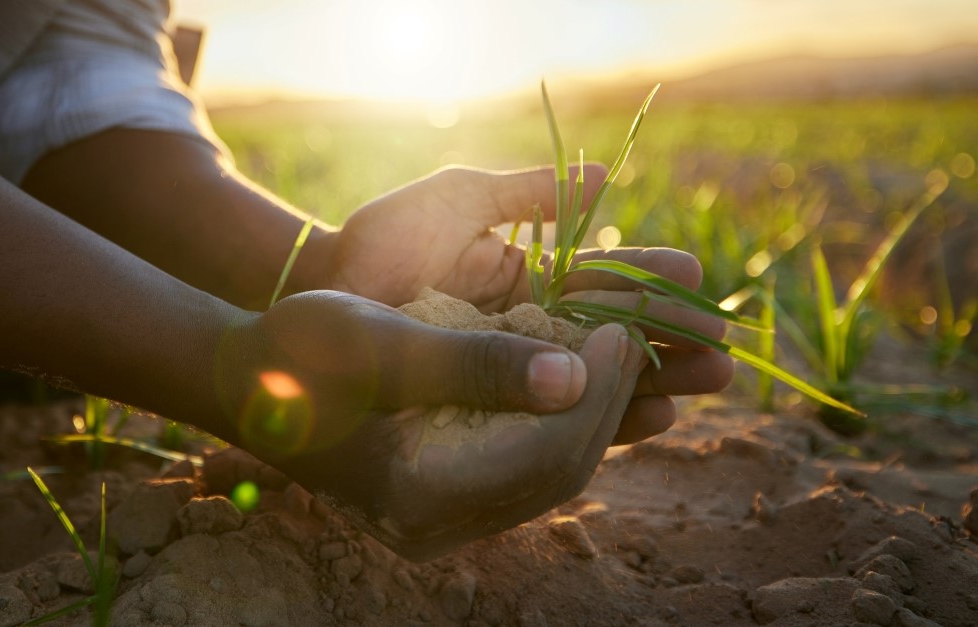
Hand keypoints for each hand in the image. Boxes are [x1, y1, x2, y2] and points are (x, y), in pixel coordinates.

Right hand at [216, 291, 642, 559]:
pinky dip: (556, 421)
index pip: (544, 454)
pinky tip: (579, 378)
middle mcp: (434, 524)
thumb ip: (474, 363)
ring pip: (546, 472)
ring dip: (592, 412)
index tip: (620, 325)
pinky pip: (522, 466)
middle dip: (607, 401)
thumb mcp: (383, 342)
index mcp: (417, 493)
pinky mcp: (442, 498)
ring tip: (621, 351)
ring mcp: (439, 519)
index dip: (597, 390)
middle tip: (632, 332)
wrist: (247, 380)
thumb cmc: (302, 351)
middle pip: (555, 471)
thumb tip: (571, 376)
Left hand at [328, 165, 732, 444]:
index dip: (653, 282)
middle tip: (722, 351)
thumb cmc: (385, 236)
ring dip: (652, 384)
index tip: (698, 280)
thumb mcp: (459, 200)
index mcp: (532, 274)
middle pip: (615, 337)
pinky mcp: (491, 407)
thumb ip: (528, 193)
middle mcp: (532, 325)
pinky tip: (647, 419)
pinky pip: (554, 419)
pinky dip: (603, 420)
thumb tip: (608, 176)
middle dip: (670, 342)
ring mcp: (513, 368)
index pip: (608, 281)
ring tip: (703, 385)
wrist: (321, 290)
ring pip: (596, 381)